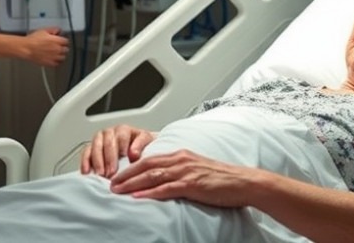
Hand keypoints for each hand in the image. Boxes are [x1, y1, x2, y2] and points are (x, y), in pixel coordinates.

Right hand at [25, 27, 68, 66]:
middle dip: (63, 48)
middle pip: (66, 50)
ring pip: (63, 57)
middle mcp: (57, 49)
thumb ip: (53, 30)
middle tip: (58, 47)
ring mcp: (54, 57)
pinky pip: (57, 64)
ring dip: (61, 55)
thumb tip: (59, 31)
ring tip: (56, 53)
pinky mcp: (49, 63)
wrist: (26, 48)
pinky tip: (53, 59)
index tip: (61, 41)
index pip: (66, 41)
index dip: (63, 41)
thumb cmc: (33, 40)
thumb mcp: (44, 30)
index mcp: (57, 41)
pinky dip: (56, 62)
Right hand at [80, 125, 155, 177]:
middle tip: (111, 172)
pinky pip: (86, 153)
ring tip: (100, 174)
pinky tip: (86, 171)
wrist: (138, 150)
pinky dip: (85, 162)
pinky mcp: (91, 148)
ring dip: (97, 161)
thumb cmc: (141, 147)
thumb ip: (141, 145)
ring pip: (95, 146)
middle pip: (107, 142)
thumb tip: (133, 154)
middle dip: (108, 158)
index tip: (123, 159)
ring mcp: (99, 139)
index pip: (121, 136)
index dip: (122, 148)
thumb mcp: (147, 142)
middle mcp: (110, 132)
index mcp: (124, 130)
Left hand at [109, 149, 251, 208]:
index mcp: (181, 155)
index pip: (150, 159)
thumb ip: (180, 171)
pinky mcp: (192, 185)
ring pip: (153, 175)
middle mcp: (181, 160)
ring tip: (117, 190)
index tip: (118, 174)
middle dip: (126, 174)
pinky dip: (150, 192)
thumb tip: (163, 179)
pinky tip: (138, 197)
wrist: (243, 181)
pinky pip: (167, 188)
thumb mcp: (197, 169)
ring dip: (132, 183)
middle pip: (146, 165)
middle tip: (110, 183)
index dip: (131, 167)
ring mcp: (186, 172)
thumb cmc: (222, 178)